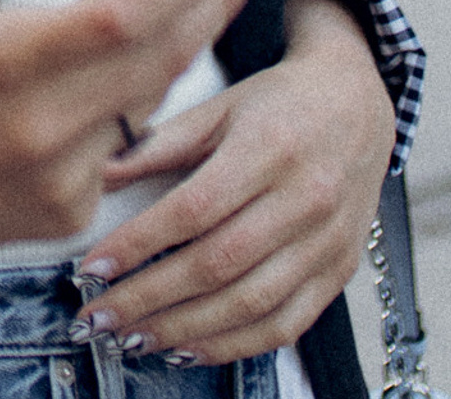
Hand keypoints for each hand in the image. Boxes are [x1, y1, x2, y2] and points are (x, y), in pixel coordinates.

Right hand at [0, 0, 273, 256]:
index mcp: (6, 59)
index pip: (123, 16)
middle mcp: (40, 128)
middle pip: (158, 62)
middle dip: (210, 7)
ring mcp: (58, 180)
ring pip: (147, 106)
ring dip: (178, 53)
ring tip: (203, 4)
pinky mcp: (66, 216)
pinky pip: (120, 149)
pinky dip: (128, 109)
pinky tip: (120, 79)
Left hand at [70, 0, 395, 364]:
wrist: (357, 105)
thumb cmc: (276, 102)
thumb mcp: (216, 107)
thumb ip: (159, 144)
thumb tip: (97, 175)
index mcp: (268, 148)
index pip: (194, 209)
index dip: (140, 243)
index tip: (93, 267)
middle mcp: (303, 200)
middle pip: (219, 264)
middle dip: (151, 298)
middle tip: (99, 318)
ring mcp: (326, 243)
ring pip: (251, 304)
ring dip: (185, 330)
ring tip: (134, 340)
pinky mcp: (339, 273)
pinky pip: (286, 325)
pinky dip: (234, 345)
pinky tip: (189, 348)